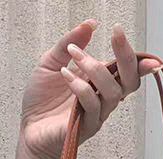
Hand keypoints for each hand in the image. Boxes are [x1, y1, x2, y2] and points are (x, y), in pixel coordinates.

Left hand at [18, 20, 160, 158]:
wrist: (29, 129)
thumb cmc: (41, 101)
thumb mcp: (51, 62)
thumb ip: (69, 42)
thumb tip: (89, 24)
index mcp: (98, 82)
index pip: (125, 69)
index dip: (132, 54)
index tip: (120, 32)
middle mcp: (101, 98)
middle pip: (130, 81)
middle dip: (126, 57)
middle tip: (115, 36)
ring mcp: (96, 113)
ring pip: (112, 92)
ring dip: (95, 69)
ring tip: (75, 56)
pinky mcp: (85, 127)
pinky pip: (92, 105)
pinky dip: (80, 87)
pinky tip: (66, 75)